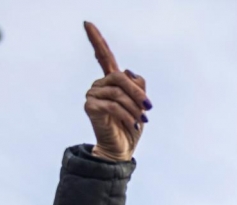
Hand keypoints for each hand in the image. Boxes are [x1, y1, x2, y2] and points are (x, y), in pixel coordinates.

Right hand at [83, 22, 150, 161]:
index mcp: (111, 81)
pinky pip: (113, 105)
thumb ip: (138, 86)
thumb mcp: (141, 104)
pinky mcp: (90, 107)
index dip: (96, 39)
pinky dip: (127, 115)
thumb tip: (130, 74)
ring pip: (118, 93)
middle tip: (148, 108)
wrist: (121, 150)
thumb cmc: (132, 127)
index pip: (102, 56)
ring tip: (140, 120)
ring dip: (134, 108)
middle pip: (120, 77)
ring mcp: (92, 95)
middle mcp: (99, 85)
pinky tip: (133, 124)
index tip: (87, 23)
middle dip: (137, 93)